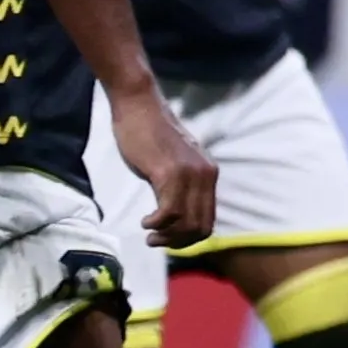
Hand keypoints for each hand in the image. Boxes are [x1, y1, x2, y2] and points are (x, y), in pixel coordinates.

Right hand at [108, 85, 220, 246]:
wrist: (138, 106)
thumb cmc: (149, 134)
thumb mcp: (173, 164)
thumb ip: (180, 186)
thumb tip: (176, 216)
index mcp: (209, 174)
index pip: (208, 220)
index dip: (189, 239)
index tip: (168, 240)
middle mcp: (205, 175)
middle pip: (200, 227)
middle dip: (178, 242)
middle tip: (156, 241)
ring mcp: (190, 174)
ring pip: (186, 223)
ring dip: (166, 237)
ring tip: (150, 234)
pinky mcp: (170, 172)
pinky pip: (170, 212)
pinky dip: (157, 224)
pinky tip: (146, 221)